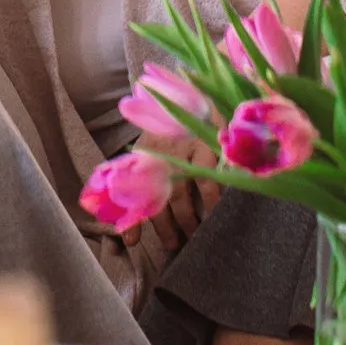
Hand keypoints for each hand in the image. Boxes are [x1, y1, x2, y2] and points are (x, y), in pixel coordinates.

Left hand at [126, 130, 221, 255]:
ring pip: (182, 193)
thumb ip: (135, 186)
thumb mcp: (146, 152)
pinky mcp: (205, 147)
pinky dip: (213, 198)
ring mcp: (181, 153)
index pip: (132, 194)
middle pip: (159, 199)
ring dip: (189, 218)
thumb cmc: (167, 133)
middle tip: (173, 245)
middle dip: (165, 227)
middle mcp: (158, 157)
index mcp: (141, 159)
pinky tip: (218, 213)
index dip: (131, 220)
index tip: (130, 243)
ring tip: (196, 236)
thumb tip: (128, 233)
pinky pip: (209, 179)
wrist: (189, 99)